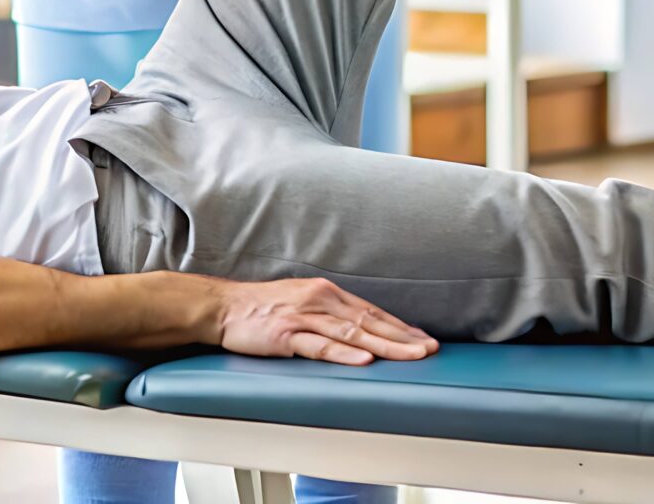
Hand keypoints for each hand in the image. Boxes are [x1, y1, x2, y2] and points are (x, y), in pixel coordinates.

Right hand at [213, 276, 437, 365]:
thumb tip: (361, 330)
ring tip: (411, 356)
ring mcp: (303, 317)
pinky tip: (364, 359)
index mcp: (326, 293)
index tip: (424, 339)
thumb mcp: (302, 301)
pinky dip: (344, 353)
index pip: (372, 312)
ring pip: (352, 333)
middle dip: (403, 338)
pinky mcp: (286, 335)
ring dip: (385, 346)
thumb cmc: (262, 308)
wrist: (223, 307)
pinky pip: (320, 346)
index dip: (400, 327)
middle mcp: (319, 300)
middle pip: (369, 322)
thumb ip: (330, 314)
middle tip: (430, 349)